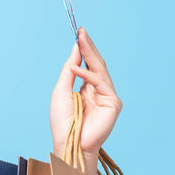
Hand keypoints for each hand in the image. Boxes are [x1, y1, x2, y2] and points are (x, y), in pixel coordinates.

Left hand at [49, 26, 123, 164]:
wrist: (68, 143)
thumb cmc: (63, 122)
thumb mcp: (61, 91)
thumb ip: (69, 71)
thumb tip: (75, 50)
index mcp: (87, 89)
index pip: (88, 65)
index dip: (84, 49)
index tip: (79, 32)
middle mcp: (98, 91)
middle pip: (96, 64)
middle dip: (89, 47)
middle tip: (82, 31)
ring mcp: (107, 96)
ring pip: (100, 70)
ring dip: (90, 54)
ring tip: (81, 40)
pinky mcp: (113, 103)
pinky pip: (101, 84)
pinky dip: (88, 76)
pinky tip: (76, 69)